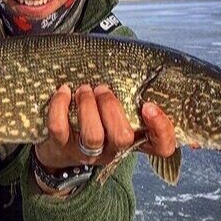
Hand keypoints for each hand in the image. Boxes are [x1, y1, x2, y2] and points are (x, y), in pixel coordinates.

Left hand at [34, 84, 176, 172]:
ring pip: (92, 135)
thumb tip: (137, 66)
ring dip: (88, 106)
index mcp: (134, 140)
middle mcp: (113, 151)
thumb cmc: (96, 120)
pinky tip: (64, 92)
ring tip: (84, 89)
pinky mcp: (61, 148)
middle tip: (102, 89)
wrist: (58, 149)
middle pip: (122, 138)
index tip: (149, 105)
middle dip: (112, 107)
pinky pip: (59, 128)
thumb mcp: (117, 113)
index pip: (161, 147)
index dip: (161, 129)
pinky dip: (60, 105)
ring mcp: (87, 153)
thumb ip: (130, 98)